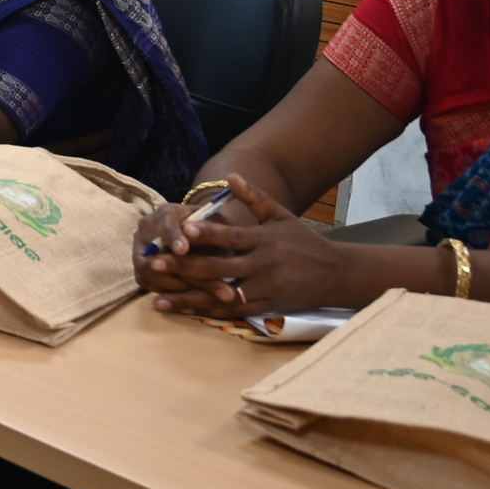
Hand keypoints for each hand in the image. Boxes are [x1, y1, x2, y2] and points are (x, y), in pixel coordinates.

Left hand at [135, 175, 340, 318]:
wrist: (336, 275)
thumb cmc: (304, 242)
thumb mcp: (282, 216)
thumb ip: (255, 197)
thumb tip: (230, 176)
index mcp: (263, 240)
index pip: (230, 236)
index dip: (206, 235)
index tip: (181, 231)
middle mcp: (261, 265)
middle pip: (218, 268)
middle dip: (184, 267)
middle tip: (153, 262)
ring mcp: (262, 289)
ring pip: (220, 296)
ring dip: (188, 298)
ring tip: (158, 299)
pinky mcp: (264, 307)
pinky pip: (231, 312)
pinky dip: (206, 312)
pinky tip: (183, 310)